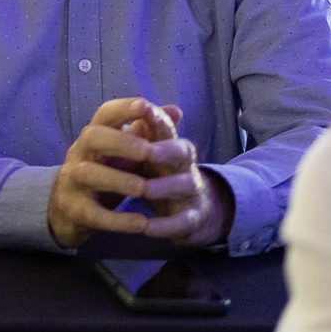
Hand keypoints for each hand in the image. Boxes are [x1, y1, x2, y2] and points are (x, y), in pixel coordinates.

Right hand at [48, 97, 171, 247]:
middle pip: (91, 137)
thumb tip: (176, 111)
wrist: (69, 210)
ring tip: (144, 188)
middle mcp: (79, 153)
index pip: (104, 114)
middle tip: (148, 151)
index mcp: (95, 136)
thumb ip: (148, 132)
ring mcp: (72, 180)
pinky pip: (92, 213)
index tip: (144, 105)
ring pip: (87, 174)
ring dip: (117, 180)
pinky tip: (141, 223)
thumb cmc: (103, 173)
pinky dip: (116, 219)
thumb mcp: (124, 152)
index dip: (122, 108)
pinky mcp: (74, 209)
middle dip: (120, 142)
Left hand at [133, 103, 233, 247]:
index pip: (166, 128)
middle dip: (165, 150)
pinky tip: (147, 228)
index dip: (157, 118)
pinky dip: (165, 225)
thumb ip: (141, 131)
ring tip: (144, 190)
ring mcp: (190, 192)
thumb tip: (140, 103)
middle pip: (183, 151)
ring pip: (185, 185)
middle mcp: (184, 166)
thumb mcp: (148, 151)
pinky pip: (182, 222)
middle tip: (146, 152)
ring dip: (164, 187)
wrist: (186, 212)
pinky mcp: (191, 219)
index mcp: (170, 146)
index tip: (143, 108)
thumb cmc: (159, 174)